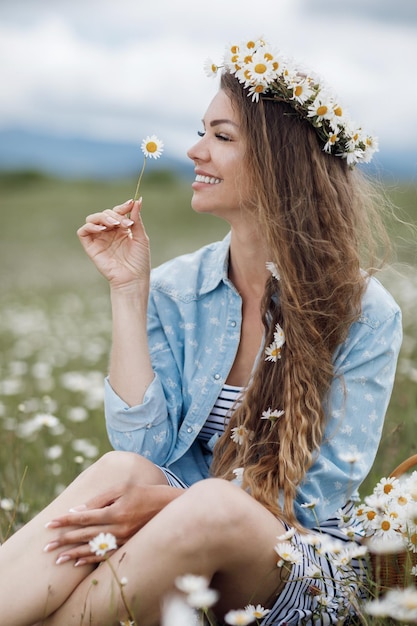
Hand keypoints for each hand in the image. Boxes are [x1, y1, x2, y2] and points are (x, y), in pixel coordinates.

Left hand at [43, 483, 182, 565]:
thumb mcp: (122, 488)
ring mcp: (123, 539)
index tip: (50, 523)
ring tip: (57, 559)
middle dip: (64, 539)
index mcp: (115, 511)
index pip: (84, 517)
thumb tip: (78, 510)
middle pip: (85, 535)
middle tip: (46, 545)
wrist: (169, 507)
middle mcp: (118, 528)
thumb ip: (100, 499)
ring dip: (73, 553)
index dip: (66, 520)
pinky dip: (90, 558)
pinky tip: (77, 561)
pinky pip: (105, 554)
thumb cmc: (144, 492)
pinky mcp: (127, 545)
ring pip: (93, 548)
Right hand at [77, 198, 150, 289]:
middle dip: (116, 214)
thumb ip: (136, 219)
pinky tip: (102, 230)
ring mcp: (99, 239)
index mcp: (121, 229)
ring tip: (115, 224)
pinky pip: (83, 231)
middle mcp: (109, 233)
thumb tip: (137, 200)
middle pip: (105, 213)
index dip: (122, 207)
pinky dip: (91, 226)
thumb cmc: (139, 261)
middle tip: (126, 223)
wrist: (133, 278)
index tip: (130, 203)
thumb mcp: (141, 237)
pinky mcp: (90, 247)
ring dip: (103, 217)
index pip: (117, 212)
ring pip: (93, 219)